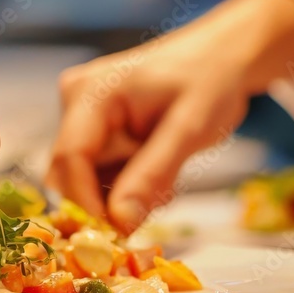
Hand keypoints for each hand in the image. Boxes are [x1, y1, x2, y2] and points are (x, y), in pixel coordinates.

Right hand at [48, 0, 293, 231]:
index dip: (86, 203)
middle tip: (151, 209)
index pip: (69, 159)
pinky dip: (129, 187)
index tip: (117, 235)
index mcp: (91, 93)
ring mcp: (84, 118)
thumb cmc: (210, 80)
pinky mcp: (97, 132)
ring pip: (86, 180)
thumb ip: (151, 173)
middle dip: (106, 202)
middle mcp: (76, 103)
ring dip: (122, 196)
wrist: (224, 57)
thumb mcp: (188, 128)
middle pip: (69, 174)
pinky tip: (162, 172)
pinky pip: (101, 174)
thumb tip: (119, 222)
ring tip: (167, 180)